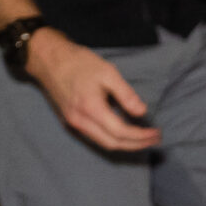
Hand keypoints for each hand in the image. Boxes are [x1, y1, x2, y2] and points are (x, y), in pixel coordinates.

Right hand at [25, 30, 160, 150]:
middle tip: (155, 139)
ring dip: (124, 144)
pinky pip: (93, 137)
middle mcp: (80, 122)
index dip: (140, 136)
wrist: (49, 60)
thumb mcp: (108, 73)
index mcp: (91, 109)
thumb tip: (142, 112)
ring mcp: (73, 123)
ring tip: (143, 139)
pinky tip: (123, 133)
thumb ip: (126, 94)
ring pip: (102, 143)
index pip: (120, 132)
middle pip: (111, 143)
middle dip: (136, 145)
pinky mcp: (70, 121)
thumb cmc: (80, 63)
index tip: (157, 133)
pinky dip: (111, 139)